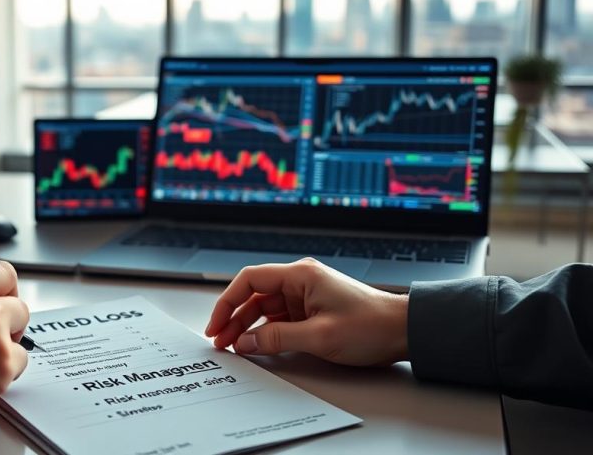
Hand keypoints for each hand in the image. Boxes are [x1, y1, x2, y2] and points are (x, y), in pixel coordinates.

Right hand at [204, 258, 408, 365]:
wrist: (404, 331)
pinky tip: (257, 344)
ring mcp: (306, 295)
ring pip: (265, 308)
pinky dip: (266, 331)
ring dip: (248, 326)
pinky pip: (280, 318)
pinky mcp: (312, 309)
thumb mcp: (319, 336)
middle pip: (254, 295)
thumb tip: (244, 342)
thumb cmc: (370, 325)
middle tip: (220, 341)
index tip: (217, 324)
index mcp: (300, 275)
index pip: (250, 279)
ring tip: (234, 346)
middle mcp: (300, 280)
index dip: (227, 301)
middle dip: (234, 318)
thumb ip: (277, 339)